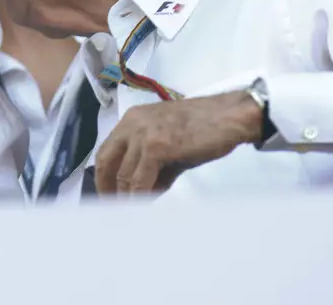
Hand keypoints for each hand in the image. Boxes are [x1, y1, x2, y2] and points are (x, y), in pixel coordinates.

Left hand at [95, 90, 263, 194]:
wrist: (228, 117)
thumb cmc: (202, 129)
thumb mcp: (169, 144)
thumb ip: (150, 165)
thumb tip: (139, 193)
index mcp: (132, 119)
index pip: (106, 151)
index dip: (103, 177)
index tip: (107, 196)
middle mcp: (132, 123)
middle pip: (106, 163)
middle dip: (107, 189)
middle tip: (112, 210)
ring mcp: (143, 134)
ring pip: (124, 175)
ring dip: (125, 198)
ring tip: (129, 215)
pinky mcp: (156, 147)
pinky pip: (140, 181)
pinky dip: (139, 197)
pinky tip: (143, 206)